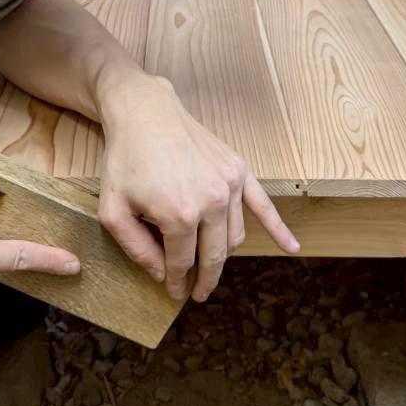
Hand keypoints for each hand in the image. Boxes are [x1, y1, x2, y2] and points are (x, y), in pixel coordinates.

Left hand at [96, 74, 299, 304]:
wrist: (144, 112)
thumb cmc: (125, 159)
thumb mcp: (113, 210)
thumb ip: (137, 249)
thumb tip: (163, 274)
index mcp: (179, 216)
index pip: (183, 263)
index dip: (177, 281)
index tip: (174, 292)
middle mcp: (211, 203)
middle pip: (214, 256)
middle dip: (205, 279)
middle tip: (197, 293)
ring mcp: (229, 185)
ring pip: (234, 237)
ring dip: (222, 255)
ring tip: (210, 263)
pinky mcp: (239, 170)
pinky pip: (263, 206)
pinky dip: (279, 229)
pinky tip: (292, 248)